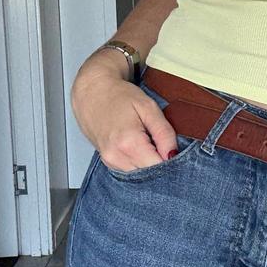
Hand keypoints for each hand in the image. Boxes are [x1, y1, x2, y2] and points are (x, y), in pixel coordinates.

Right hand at [71, 53, 177, 170]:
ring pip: (140, 174)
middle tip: (160, 142)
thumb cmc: (119, 96)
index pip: (159, 167)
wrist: (93, 93)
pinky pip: (131, 170)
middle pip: (150, 173)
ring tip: (148, 141)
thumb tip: (174, 154)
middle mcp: (117, 157)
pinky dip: (139, 162)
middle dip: (160, 162)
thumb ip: (164, 133)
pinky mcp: (108, 162)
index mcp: (129, 143)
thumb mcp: (148, 108)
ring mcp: (110, 161)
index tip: (171, 147)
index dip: (170, 159)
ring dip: (149, 162)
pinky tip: (138, 146)